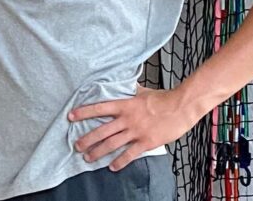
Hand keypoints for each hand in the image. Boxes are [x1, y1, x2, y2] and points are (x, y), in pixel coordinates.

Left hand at [68, 86, 195, 170]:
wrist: (181, 106)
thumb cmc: (163, 98)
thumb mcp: (142, 92)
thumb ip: (130, 91)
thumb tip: (122, 85)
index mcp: (125, 105)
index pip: (99, 108)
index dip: (84, 112)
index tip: (70, 116)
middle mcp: (127, 119)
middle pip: (102, 130)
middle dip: (87, 139)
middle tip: (76, 145)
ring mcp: (136, 131)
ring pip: (112, 144)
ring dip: (98, 152)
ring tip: (87, 157)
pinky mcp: (147, 142)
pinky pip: (130, 154)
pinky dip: (120, 162)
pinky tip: (112, 167)